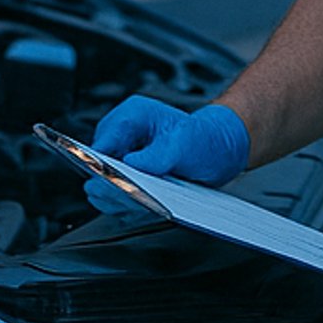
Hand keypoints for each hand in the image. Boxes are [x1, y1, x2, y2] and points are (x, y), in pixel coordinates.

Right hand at [83, 97, 249, 213]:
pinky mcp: (132, 173)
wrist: (221, 150)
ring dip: (120, 197)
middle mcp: (125, 135)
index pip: (102, 143)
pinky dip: (128, 202)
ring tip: (139, 205)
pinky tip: (143, 207)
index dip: (101, 165)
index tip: (108, 185)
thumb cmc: (206, 139)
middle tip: (129, 200)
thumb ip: (159, 154)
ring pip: (107, 182)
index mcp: (133, 116)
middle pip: (100, 165)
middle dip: (112, 185)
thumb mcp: (186, 144)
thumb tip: (133, 165)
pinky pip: (120, 191)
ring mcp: (126, 154)